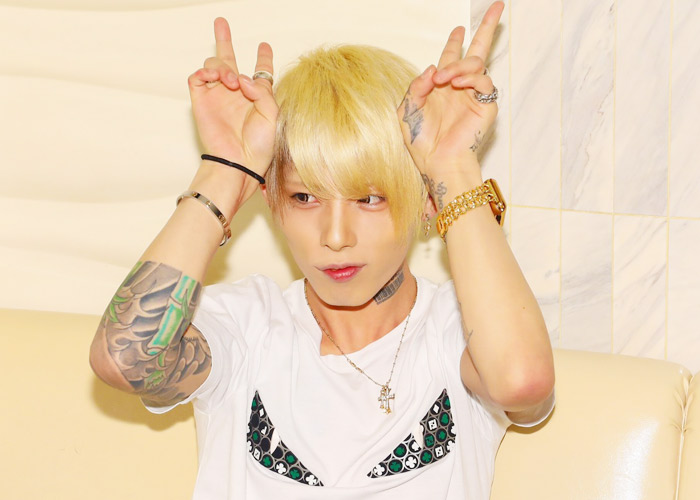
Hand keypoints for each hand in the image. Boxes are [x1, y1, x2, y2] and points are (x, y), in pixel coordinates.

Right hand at [188, 18, 277, 178]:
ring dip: (222, 67)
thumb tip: (243, 78)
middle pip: (229, 60)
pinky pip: (197, 78)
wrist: (240, 162)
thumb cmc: (260, 145)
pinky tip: (214, 78)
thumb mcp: (273, 115)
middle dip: (224, 40)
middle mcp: (236, 93)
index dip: (263, 58)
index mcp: (256, 96)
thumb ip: (263, 91)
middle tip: (221, 22)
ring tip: (230, 80)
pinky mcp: (201, 101)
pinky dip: (204, 72)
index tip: (265, 45)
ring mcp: (217, 96)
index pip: (259, 72)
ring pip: (214, 66)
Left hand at [398, 1, 503, 177]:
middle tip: (497, 6)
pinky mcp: (486, 105)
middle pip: (478, 50)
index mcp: (442, 87)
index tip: (457, 29)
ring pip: (476, 63)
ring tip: (445, 78)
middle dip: (487, 28)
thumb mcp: (408, 110)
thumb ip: (415, 87)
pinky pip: (483, 81)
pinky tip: (456, 83)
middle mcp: (461, 87)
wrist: (437, 161)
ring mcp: (475, 95)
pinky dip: (470, 77)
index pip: (451, 57)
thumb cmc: (422, 141)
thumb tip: (432, 68)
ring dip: (459, 64)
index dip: (455, 42)